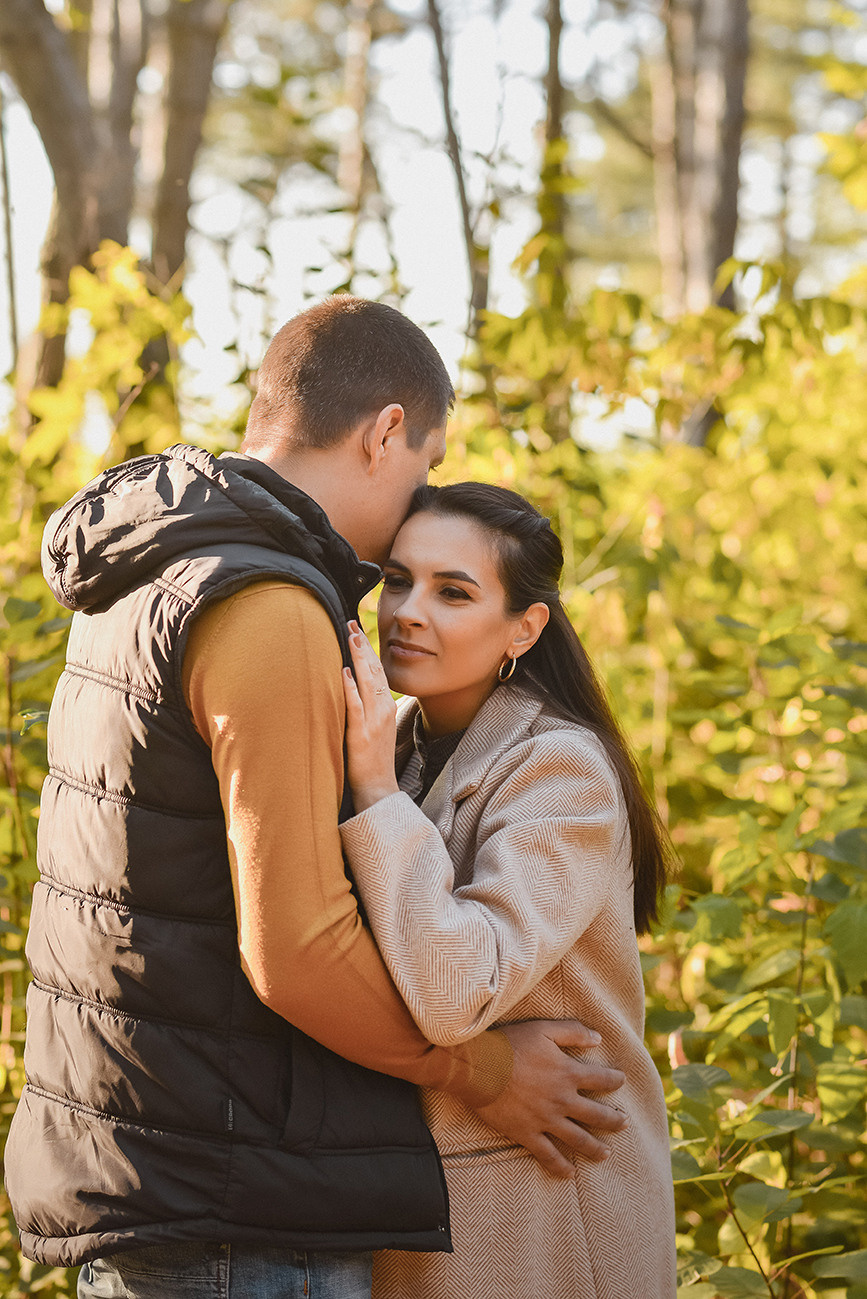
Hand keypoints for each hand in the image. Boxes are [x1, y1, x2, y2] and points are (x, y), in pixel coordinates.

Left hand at [342, 621, 399, 811]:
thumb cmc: (373, 758)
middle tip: (351, 622)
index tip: (357, 629)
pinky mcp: (361, 734)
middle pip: (374, 670)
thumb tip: (352, 684)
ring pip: (367, 681)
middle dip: (363, 644)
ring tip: (350, 635)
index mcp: (386, 706)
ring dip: (358, 657)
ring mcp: (374, 721)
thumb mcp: (375, 726)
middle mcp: (383, 709)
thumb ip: (368, 706)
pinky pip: (354, 706)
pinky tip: (342, 671)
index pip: (378, 670)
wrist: (378, 787)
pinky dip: (349, 687)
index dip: (368, 649)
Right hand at [470, 1020, 626, 1178]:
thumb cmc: (511, 1044)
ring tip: (606, 1154)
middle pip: (596, 1115)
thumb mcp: (544, 1029)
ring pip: (578, 1139)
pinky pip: (548, 1155)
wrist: (480, 1067)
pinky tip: (570, 1173)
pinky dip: (560, 1167)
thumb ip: (573, 1032)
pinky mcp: (527, 1134)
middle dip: (614, 1119)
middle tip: (624, 1123)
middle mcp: (562, 1100)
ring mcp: (546, 1120)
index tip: (621, 1081)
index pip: (602, 1080)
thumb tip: (599, 1038)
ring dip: (595, 1148)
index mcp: (568, 1073)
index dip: (614, 1080)